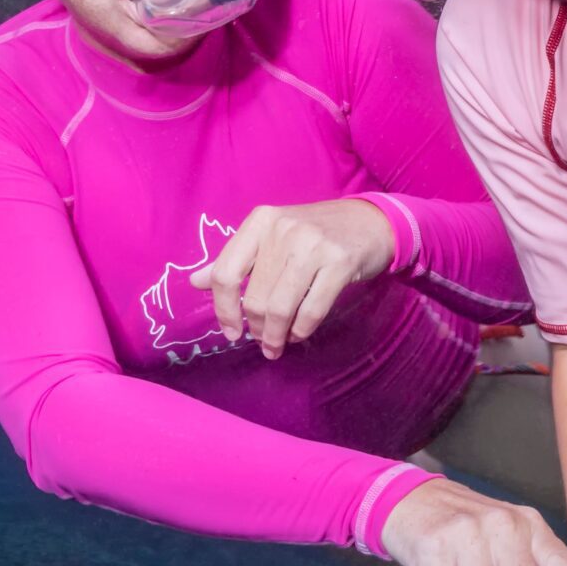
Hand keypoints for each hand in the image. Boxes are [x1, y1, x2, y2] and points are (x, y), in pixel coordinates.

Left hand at [190, 199, 395, 358]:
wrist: (371, 222)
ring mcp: (313, 245)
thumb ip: (235, 260)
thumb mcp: (272, 237)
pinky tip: (298, 334)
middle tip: (262, 340)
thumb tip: (195, 282)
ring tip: (277, 344)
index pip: (226, 272)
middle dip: (256, 328)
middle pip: (255, 297)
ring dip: (276, 335)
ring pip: (280, 307)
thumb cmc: (316, 232)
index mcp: (260, 221)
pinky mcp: (340, 262)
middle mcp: (283, 229)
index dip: (223, 310)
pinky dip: (301, 330)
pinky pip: (311, 310)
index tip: (231, 332)